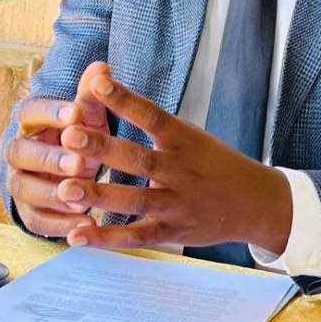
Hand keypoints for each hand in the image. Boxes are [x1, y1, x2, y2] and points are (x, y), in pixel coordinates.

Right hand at [4, 61, 110, 237]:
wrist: (73, 171)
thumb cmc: (80, 137)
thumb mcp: (90, 117)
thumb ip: (93, 96)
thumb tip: (102, 68)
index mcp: (32, 122)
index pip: (30, 112)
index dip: (50, 113)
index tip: (76, 114)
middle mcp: (18, 152)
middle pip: (20, 153)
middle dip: (49, 158)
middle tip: (79, 163)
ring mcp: (20, 182)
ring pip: (24, 189)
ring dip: (52, 194)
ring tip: (81, 198)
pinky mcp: (28, 211)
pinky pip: (36, 220)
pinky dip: (59, 224)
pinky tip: (85, 223)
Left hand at [56, 70, 292, 254]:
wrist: (256, 202)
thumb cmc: (214, 163)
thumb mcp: (191, 135)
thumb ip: (152, 121)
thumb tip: (107, 86)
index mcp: (185, 139)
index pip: (152, 115)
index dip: (124, 99)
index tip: (95, 83)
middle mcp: (181, 170)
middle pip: (139, 158)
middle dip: (103, 148)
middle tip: (69, 136)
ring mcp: (177, 204)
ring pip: (134, 200)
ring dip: (98, 194)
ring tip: (64, 189)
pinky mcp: (173, 232)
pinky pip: (136, 236)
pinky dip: (106, 239)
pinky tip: (77, 235)